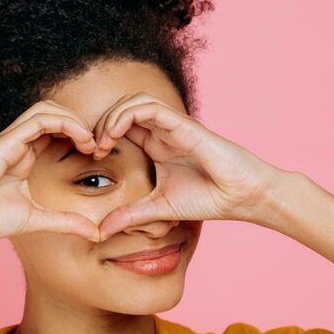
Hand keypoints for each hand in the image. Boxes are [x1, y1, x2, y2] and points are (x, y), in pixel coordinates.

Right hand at [0, 100, 103, 245]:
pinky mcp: (6, 140)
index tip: (97, 156)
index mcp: (24, 157)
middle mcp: (19, 144)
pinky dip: (65, 123)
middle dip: (82, 124)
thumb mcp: (37, 220)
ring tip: (91, 142)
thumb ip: (66, 223)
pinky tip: (81, 140)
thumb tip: (96, 233)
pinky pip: (40, 119)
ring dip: (75, 120)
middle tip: (99, 147)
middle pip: (55, 114)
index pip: (56, 132)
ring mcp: (11, 140)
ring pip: (48, 109)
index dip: (80, 137)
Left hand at [90, 92, 285, 240]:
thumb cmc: (208, 199)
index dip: (100, 135)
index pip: (120, 126)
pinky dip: (127, 114)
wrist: (241, 197)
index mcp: (155, 145)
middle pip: (123, 108)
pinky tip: (115, 134)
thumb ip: (129, 216)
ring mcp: (172, 126)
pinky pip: (150, 107)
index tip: (91, 157)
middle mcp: (162, 131)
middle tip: (91, 148)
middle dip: (101, 122)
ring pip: (134, 101)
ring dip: (111, 116)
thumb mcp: (157, 209)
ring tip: (102, 141)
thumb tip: (100, 231)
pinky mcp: (183, 125)